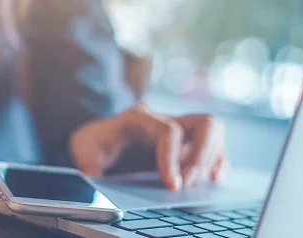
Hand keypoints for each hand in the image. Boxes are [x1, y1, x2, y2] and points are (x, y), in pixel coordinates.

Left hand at [70, 104, 226, 189]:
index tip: (173, 184)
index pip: (167, 131)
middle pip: (203, 123)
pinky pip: (215, 145)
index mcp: (140, 118)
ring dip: (211, 159)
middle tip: (188, 183)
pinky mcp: (188, 143)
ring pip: (213, 131)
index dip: (173, 158)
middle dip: (201, 155)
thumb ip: (89, 160)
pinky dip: (218, 161)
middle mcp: (165, 119)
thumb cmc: (95, 143)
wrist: (99, 138)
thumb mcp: (84, 148)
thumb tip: (95, 173)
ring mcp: (180, 128)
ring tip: (197, 184)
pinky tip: (213, 179)